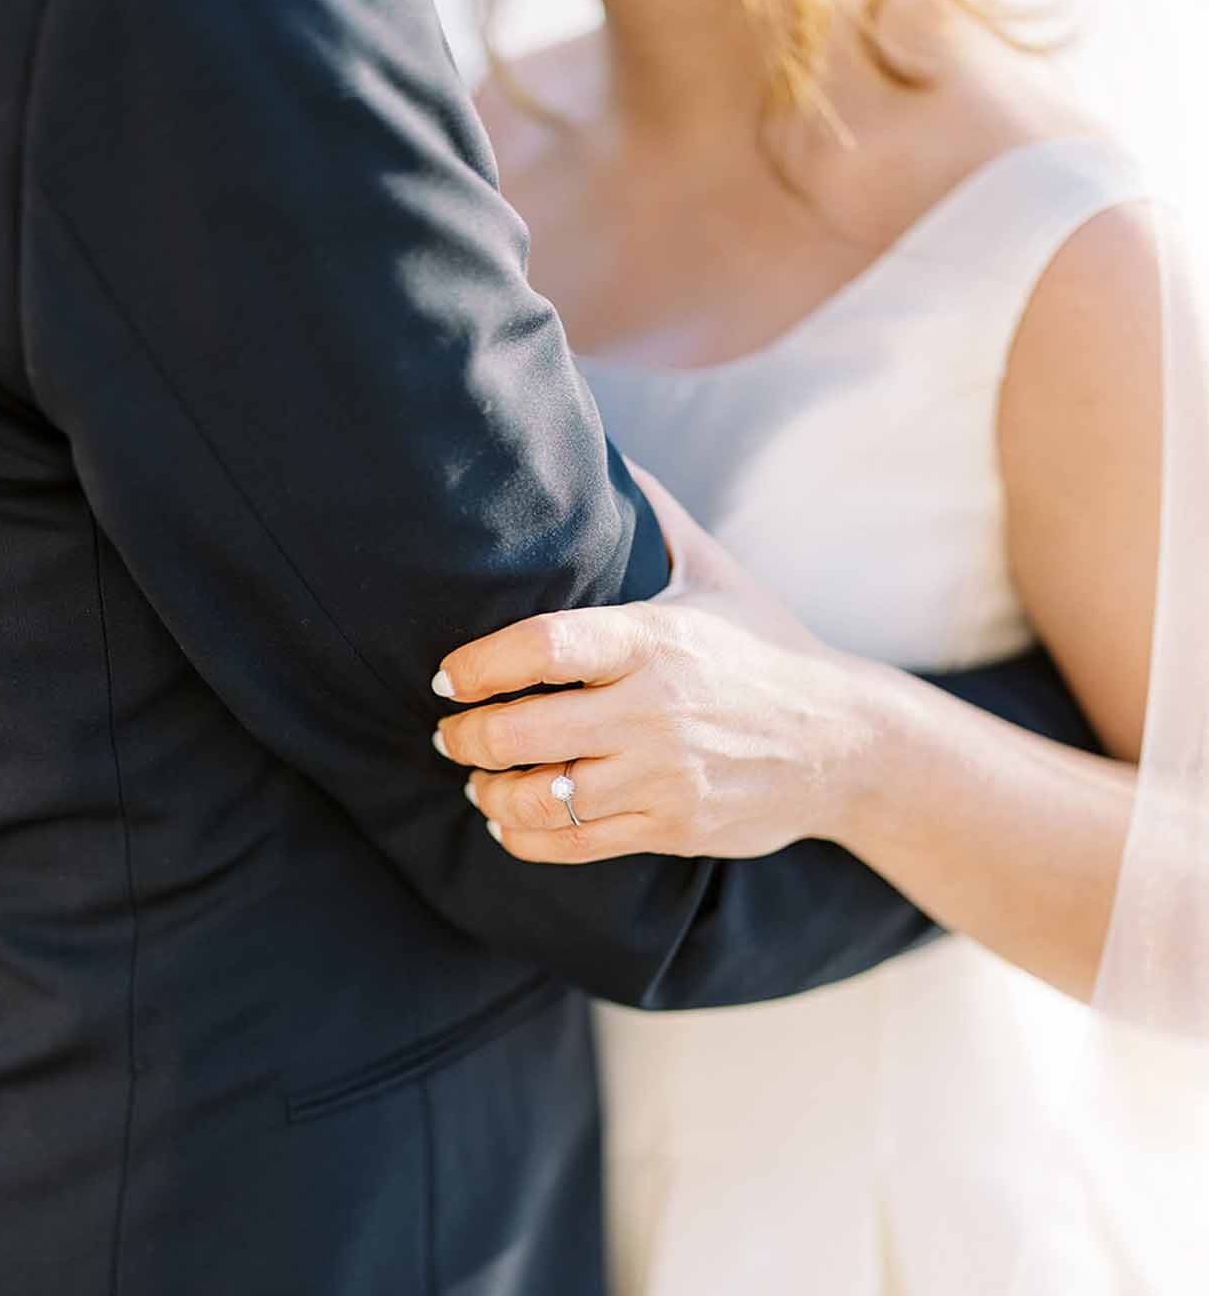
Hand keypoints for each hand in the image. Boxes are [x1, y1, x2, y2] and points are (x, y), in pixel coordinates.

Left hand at [432, 472, 888, 864]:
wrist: (846, 742)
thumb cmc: (765, 649)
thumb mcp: (716, 572)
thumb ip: (654, 516)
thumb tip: (602, 452)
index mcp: (654, 639)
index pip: (541, 646)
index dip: (478, 664)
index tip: (449, 675)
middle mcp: (655, 710)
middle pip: (521, 732)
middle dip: (466, 737)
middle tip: (449, 731)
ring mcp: (663, 776)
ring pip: (540, 798)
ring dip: (490, 791)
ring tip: (478, 777)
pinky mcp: (673, 827)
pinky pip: (574, 843)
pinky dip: (523, 836)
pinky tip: (509, 818)